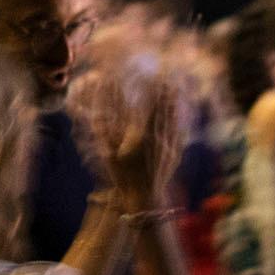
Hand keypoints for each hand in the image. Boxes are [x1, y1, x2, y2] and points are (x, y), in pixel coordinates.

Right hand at [83, 74, 182, 209]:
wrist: (143, 196)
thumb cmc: (123, 175)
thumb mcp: (109, 152)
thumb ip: (104, 131)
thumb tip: (97, 114)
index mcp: (142, 135)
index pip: (150, 107)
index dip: (153, 92)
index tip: (154, 79)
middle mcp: (159, 138)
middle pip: (164, 110)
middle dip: (165, 93)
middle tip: (168, 79)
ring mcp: (169, 145)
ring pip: (173, 119)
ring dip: (173, 104)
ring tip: (174, 90)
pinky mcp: (175, 153)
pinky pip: (178, 132)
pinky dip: (177, 120)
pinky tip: (177, 115)